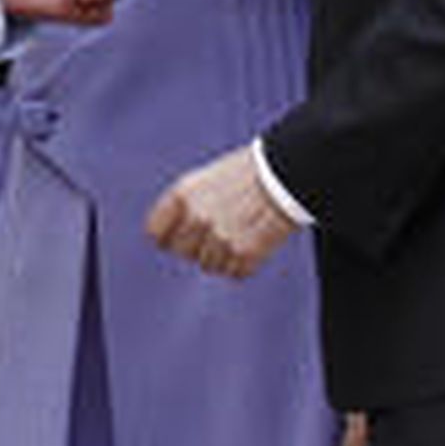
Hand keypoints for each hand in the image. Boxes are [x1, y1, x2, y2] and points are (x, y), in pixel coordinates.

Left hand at [146, 144, 295, 278]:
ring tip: (242, 232)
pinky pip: (236, 272)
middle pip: (183, 252)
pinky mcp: (245, 252)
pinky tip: (255, 242)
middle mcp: (197, 216)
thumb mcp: (207, 178)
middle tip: (221, 230)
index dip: (169, 236)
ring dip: (223, 256)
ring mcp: (220, 236)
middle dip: (199, 246)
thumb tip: (169, 237)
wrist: (287, 173)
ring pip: (210, 265)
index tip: (180, 236)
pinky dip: (245, 264)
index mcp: (183, 194)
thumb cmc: (248, 173)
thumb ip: (184, 206)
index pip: (156, 234)